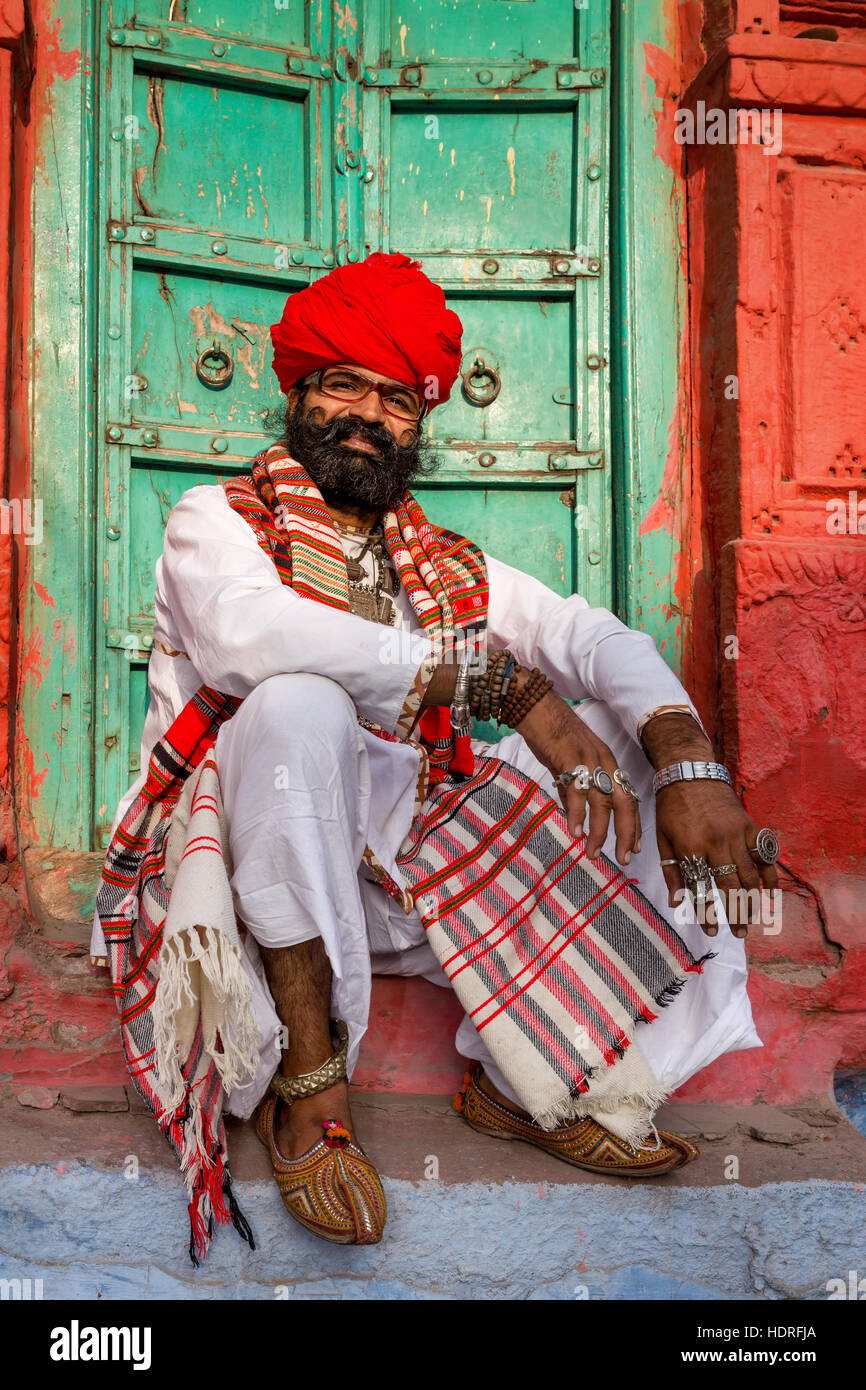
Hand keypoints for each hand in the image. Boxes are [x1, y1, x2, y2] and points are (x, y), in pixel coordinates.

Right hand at [515, 684, 640, 864]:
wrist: (535, 705)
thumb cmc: (550, 732)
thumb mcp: (567, 763)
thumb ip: (572, 790)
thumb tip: (574, 817)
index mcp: (607, 762)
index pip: (627, 797)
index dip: (632, 824)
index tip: (633, 847)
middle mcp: (604, 761)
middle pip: (624, 802)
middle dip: (626, 833)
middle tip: (623, 859)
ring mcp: (589, 759)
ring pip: (602, 801)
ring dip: (599, 830)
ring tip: (593, 853)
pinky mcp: (570, 758)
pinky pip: (578, 791)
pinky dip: (578, 814)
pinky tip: (575, 831)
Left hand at [639, 710, 778, 937]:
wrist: (690, 771)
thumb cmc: (671, 807)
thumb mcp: (663, 838)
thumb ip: (672, 872)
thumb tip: (678, 904)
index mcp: (690, 847)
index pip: (701, 889)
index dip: (706, 913)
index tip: (710, 931)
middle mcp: (715, 842)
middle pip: (729, 886)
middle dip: (735, 913)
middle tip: (739, 933)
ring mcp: (735, 834)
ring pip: (749, 874)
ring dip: (753, 900)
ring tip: (754, 920)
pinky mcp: (749, 825)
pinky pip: (763, 855)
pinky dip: (769, 875)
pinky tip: (772, 894)